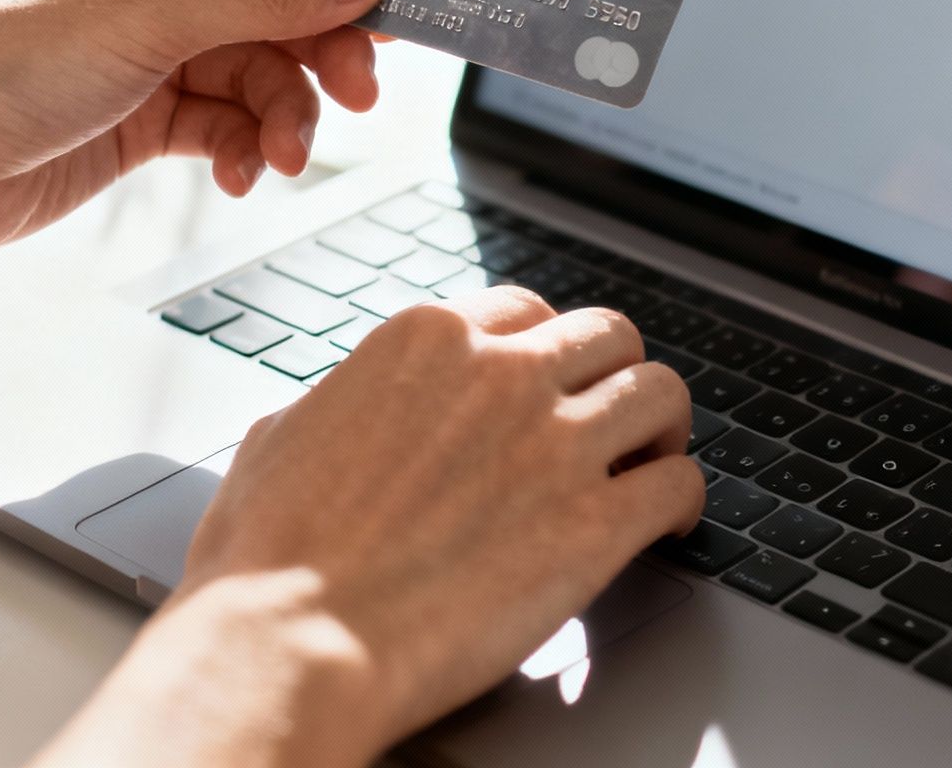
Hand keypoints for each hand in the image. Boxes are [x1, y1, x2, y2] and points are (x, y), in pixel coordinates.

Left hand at [0, 0, 388, 254]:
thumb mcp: (145, 18)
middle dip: (319, 50)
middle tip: (360, 91)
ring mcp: (144, 42)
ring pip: (258, 68)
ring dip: (283, 114)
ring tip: (285, 155)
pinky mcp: (140, 108)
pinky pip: (224, 119)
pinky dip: (242, 147)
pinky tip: (237, 173)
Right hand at [36, 288, 705, 767]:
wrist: (293, 640)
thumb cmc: (267, 559)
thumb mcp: (281, 437)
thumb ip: (341, 404)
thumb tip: (344, 409)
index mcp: (425, 340)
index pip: (523, 310)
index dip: (543, 350)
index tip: (549, 384)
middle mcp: (502, 373)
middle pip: (607, 335)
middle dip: (613, 374)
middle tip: (613, 418)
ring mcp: (556, 442)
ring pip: (660, 392)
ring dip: (662, 427)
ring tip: (653, 462)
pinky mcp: (596, 521)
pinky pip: (680, 483)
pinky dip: (684, 501)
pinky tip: (670, 526)